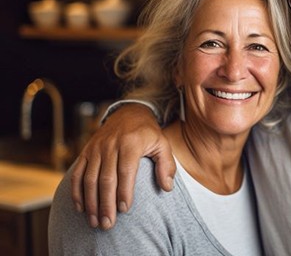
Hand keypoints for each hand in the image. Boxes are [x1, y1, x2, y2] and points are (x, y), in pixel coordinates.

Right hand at [70, 103, 175, 229]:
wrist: (128, 113)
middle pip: (106, 178)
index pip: (126, 171)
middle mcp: (110, 145)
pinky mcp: (86, 151)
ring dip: (90, 202)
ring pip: (89, 178)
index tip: (124, 210)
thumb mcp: (163, 144)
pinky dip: (76, 191)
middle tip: (108, 224)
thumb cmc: (148, 133)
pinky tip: (80, 208)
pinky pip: (78, 173)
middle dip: (105, 203)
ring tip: (95, 221)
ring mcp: (96, 148)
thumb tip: (167, 188)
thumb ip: (166, 165)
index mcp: (131, 143)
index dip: (124, 191)